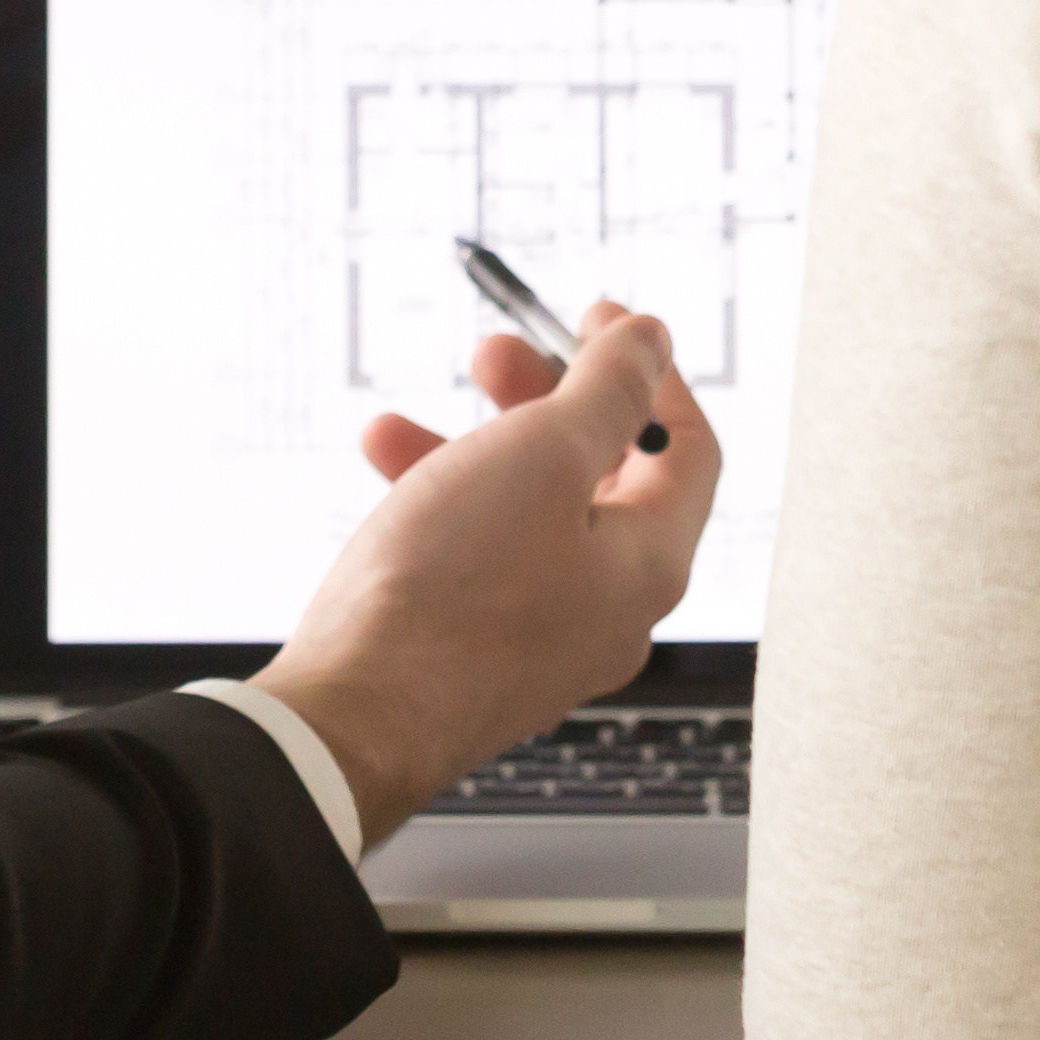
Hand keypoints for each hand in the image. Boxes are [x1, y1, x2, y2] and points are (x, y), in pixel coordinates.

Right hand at [252, 307, 721, 847]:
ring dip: (473, 449)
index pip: (687, 450)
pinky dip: (440, 508)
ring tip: (397, 424)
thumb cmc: (450, 591)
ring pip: (526, 516)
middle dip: (545, 401)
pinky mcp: (479, 660)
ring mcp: (543, 642)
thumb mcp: (540, 454)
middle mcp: (609, 610)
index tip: (599, 320)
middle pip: (603, 478)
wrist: (351, 719)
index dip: (650, 373)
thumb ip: (606, 388)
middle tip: (492, 353)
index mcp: (649, 563)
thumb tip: (653, 341)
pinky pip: (477, 563)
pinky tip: (383, 480)